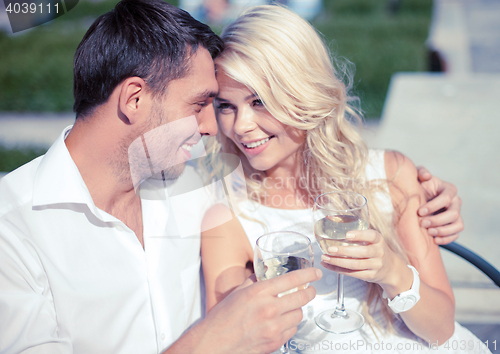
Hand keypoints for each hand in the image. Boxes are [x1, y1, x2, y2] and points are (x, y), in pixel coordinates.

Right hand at [195, 268, 320, 353]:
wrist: (215, 343)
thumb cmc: (222, 319)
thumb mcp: (237, 293)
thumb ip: (254, 282)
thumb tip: (263, 274)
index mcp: (259, 292)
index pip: (292, 279)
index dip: (308, 274)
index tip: (316, 273)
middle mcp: (269, 309)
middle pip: (302, 298)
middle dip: (309, 292)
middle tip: (310, 290)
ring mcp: (273, 327)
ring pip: (299, 315)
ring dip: (297, 309)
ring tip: (291, 308)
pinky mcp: (275, 342)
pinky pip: (292, 330)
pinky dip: (290, 325)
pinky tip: (282, 322)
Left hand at [319, 229, 403, 286]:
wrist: (391, 269)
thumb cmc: (376, 250)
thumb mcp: (374, 241)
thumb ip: (360, 236)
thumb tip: (334, 232)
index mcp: (379, 240)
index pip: (372, 236)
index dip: (359, 235)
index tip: (347, 235)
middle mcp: (379, 252)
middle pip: (362, 252)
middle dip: (344, 251)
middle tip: (330, 249)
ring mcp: (375, 265)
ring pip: (355, 264)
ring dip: (338, 261)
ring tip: (325, 258)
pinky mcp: (370, 276)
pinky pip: (353, 273)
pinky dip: (339, 270)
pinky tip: (329, 265)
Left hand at [417, 166, 462, 243]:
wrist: (417, 198)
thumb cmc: (418, 186)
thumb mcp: (417, 177)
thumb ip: (421, 172)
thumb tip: (426, 176)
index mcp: (449, 189)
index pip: (446, 198)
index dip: (434, 206)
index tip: (419, 211)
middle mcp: (455, 202)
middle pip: (453, 213)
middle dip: (437, 220)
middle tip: (422, 223)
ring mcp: (456, 214)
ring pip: (458, 225)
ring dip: (443, 230)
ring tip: (429, 232)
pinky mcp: (453, 226)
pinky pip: (456, 235)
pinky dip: (446, 239)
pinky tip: (434, 240)